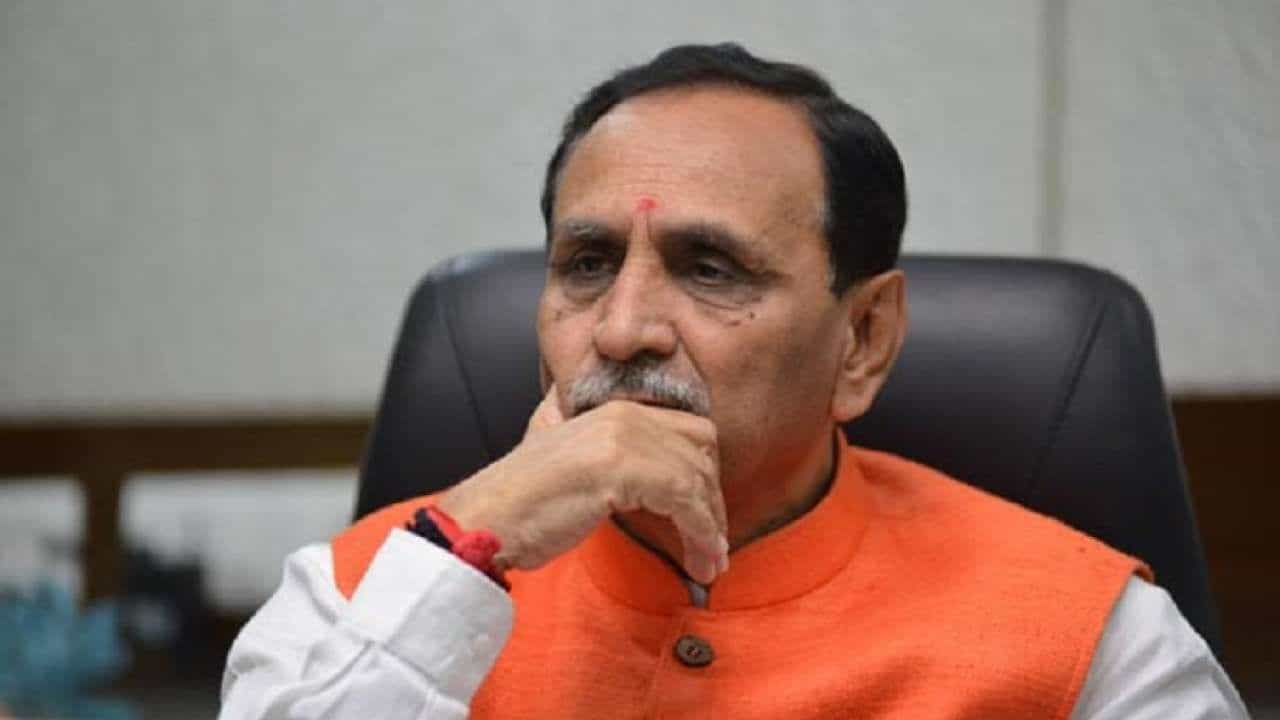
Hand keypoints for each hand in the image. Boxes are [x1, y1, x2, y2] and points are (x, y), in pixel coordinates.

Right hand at [436, 387, 728, 583]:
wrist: (486, 519)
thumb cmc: (521, 503)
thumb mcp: (561, 452)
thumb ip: (592, 440)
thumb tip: (620, 458)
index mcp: (613, 408)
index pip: (687, 428)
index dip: (702, 471)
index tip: (704, 512)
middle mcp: (625, 415)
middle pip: (701, 448)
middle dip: (713, 497)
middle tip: (712, 541)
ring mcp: (625, 439)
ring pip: (698, 479)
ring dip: (712, 527)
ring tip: (711, 563)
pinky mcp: (625, 470)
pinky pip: (687, 503)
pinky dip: (702, 536)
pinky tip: (699, 562)